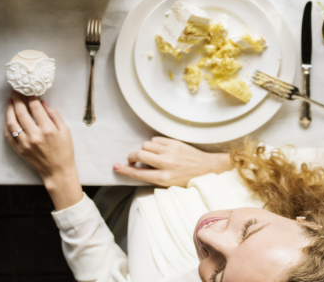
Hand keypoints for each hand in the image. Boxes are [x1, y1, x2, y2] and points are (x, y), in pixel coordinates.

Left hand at [5, 94, 82, 209]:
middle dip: (17, 99)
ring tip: (10, 101)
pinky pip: (9, 135)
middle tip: (15, 90)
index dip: (30, 96)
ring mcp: (25, 143)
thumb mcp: (65, 130)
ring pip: (12, 123)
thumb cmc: (64, 150)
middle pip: (21, 112)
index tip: (27, 89)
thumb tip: (42, 102)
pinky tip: (8, 117)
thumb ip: (54, 114)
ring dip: (9, 110)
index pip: (35, 107)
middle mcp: (34, 135)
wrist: (58, 171)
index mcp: (47, 129)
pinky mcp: (19, 150)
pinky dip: (7, 124)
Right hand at [113, 137, 232, 186]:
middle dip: (131, 157)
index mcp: (165, 178)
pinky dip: (153, 144)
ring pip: (146, 145)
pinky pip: (155, 139)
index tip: (115, 166)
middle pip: (139, 155)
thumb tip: (138, 168)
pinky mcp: (174, 142)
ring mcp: (170, 151)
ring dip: (144, 150)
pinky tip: (158, 149)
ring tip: (150, 155)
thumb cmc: (188, 179)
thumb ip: (155, 176)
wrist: (208, 168)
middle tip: (132, 160)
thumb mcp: (171, 184)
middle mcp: (166, 164)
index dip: (125, 170)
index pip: (139, 173)